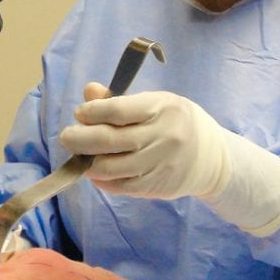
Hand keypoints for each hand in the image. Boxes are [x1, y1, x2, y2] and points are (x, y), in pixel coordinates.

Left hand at [59, 83, 279, 234]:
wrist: (213, 158)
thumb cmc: (176, 122)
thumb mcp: (156, 103)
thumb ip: (119, 100)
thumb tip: (88, 92)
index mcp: (162, 108)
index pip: (118, 110)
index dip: (93, 112)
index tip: (80, 113)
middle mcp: (162, 137)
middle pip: (110, 140)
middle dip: (80, 139)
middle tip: (66, 137)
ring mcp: (159, 164)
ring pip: (111, 167)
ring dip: (88, 162)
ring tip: (80, 156)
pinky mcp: (155, 187)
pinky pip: (120, 186)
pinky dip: (101, 180)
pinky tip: (96, 171)